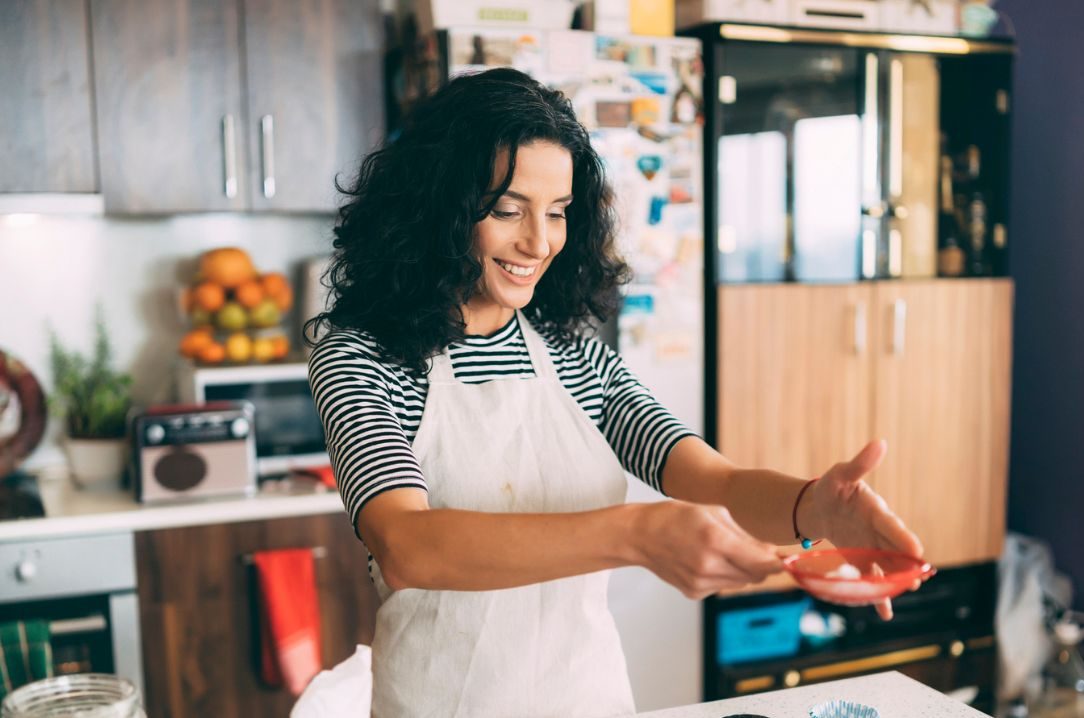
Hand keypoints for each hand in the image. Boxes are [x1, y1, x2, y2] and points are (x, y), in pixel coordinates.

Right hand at [634, 500, 783, 599]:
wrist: (640, 535)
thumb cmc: (677, 517)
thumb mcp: (714, 512)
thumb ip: (745, 534)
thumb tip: (771, 553)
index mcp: (715, 540)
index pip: (762, 562)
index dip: (779, 564)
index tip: (788, 561)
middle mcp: (708, 565)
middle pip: (755, 576)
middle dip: (760, 565)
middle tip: (754, 550)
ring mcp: (700, 583)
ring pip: (741, 583)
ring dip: (742, 570)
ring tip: (721, 550)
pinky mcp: (694, 593)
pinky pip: (722, 586)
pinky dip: (723, 575)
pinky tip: (705, 560)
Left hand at [798, 439, 925, 619]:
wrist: (819, 508)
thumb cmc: (832, 488)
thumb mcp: (840, 474)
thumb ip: (859, 464)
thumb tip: (878, 443)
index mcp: (876, 511)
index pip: (892, 525)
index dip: (904, 538)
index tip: (918, 550)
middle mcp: (879, 533)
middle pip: (896, 550)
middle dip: (907, 564)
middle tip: (919, 577)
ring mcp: (873, 549)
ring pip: (888, 568)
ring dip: (897, 580)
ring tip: (908, 590)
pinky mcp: (863, 562)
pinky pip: (873, 581)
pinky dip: (880, 598)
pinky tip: (886, 614)